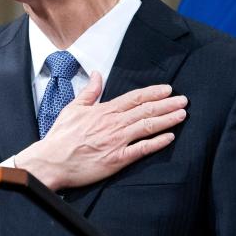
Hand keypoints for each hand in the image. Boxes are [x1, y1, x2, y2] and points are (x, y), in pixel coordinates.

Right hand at [15, 71, 186, 189]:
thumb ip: (89, 92)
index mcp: (104, 110)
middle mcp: (113, 123)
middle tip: (184, 100)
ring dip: (167, 119)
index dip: (153, 93)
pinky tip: (170, 137)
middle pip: (146, 110)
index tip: (168, 90)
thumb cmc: (60, 137)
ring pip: (147, 126)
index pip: (134, 98)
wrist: (51, 161)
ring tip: (182, 114)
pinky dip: (157, 142)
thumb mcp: (72, 108)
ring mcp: (117, 141)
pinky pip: (142, 149)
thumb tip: (97, 74)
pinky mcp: (117, 159)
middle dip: (167, 104)